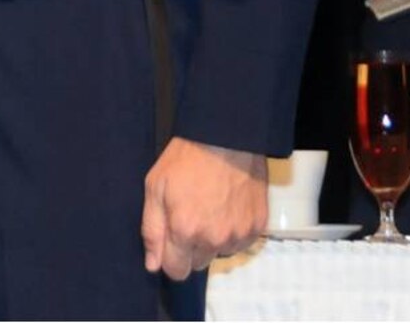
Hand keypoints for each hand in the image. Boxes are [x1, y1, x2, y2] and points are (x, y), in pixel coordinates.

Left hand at [141, 137, 266, 278]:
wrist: (226, 139)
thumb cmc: (187, 159)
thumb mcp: (155, 188)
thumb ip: (152, 230)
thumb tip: (153, 264)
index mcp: (185, 230)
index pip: (176, 271)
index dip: (169, 258)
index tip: (169, 242)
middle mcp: (214, 239)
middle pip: (197, 263)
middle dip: (189, 247)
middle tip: (188, 216)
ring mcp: (239, 234)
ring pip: (219, 253)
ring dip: (212, 239)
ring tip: (208, 207)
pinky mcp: (257, 227)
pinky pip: (240, 242)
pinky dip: (232, 231)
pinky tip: (226, 207)